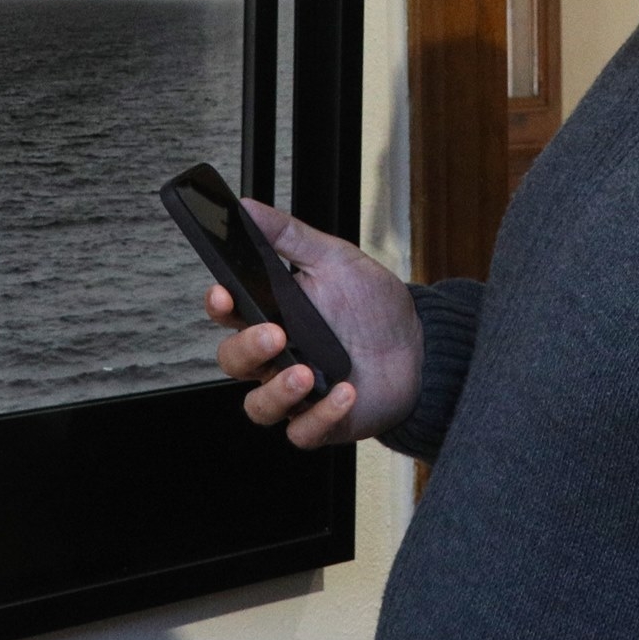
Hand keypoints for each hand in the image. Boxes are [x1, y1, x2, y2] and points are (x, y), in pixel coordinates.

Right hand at [206, 198, 419, 446]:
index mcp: (272, 315)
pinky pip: (304, 432)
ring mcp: (297, 394)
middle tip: (275, 334)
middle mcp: (277, 358)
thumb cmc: (371, 305)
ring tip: (306, 372)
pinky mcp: (323, 422)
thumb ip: (289, 236)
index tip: (224, 294)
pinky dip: (320, 416)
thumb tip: (247, 207)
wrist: (419, 345)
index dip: (218, 306)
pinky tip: (343, 392)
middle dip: (247, 349)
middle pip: (234, 362)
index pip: (229, 314)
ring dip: (277, 391)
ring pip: (259, 406)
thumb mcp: (334, 259)